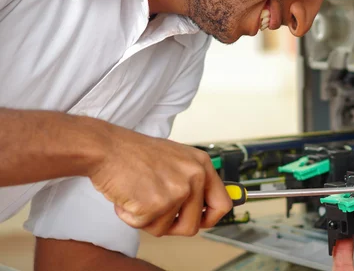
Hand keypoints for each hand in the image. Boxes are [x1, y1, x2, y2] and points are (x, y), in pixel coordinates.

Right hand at [87, 121, 232, 236]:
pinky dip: (131, 217)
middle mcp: (194, 177)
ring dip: (149, 219)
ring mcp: (177, 191)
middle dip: (171, 224)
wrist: (108, 148)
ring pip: (166, 229)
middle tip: (155, 209)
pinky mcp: (156, 204)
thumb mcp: (176, 159)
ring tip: (139, 196)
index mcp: (202, 165)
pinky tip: (128, 195)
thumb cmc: (135, 153)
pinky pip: (144, 226)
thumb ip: (192, 181)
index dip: (210, 219)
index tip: (198, 221)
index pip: (222, 204)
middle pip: (193, 225)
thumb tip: (205, 208)